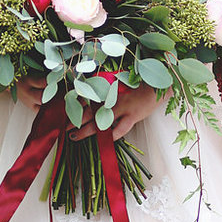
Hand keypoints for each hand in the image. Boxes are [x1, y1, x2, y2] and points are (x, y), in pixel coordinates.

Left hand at [14, 76, 159, 141]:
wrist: (159, 83)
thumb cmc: (139, 82)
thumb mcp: (120, 81)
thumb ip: (105, 86)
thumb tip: (89, 89)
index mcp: (107, 88)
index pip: (86, 96)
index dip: (73, 104)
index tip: (61, 109)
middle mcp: (111, 98)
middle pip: (88, 110)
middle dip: (74, 119)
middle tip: (61, 126)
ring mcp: (122, 107)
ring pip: (100, 120)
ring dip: (86, 129)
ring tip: (73, 136)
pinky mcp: (133, 116)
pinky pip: (120, 128)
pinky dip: (111, 135)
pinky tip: (103, 140)